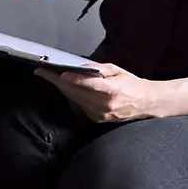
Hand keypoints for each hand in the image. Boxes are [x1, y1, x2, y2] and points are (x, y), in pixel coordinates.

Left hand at [35, 63, 155, 122]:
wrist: (145, 103)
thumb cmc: (131, 84)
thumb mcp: (116, 70)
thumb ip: (98, 69)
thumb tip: (80, 69)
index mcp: (112, 90)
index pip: (90, 84)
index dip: (74, 79)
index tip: (60, 73)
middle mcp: (105, 105)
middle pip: (76, 92)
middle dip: (57, 81)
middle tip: (42, 72)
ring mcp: (100, 114)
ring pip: (74, 99)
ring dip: (62, 87)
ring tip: (49, 76)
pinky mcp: (97, 119)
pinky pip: (79, 104)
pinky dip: (72, 95)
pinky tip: (66, 86)